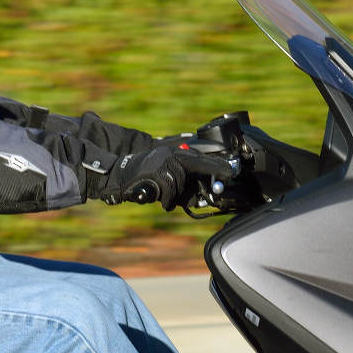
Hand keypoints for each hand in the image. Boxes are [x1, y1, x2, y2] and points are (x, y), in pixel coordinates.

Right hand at [99, 136, 240, 209]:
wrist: (122, 174)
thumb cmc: (147, 176)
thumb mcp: (167, 171)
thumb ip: (184, 176)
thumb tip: (205, 189)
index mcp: (176, 152)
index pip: (202, 159)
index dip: (217, 166)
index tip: (230, 171)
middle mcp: (172, 154)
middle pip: (195, 171)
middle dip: (199, 184)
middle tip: (204, 191)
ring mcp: (163, 163)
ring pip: (181, 184)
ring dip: (175, 195)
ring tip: (165, 195)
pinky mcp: (156, 173)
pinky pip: (170, 191)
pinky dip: (168, 200)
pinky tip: (161, 198)